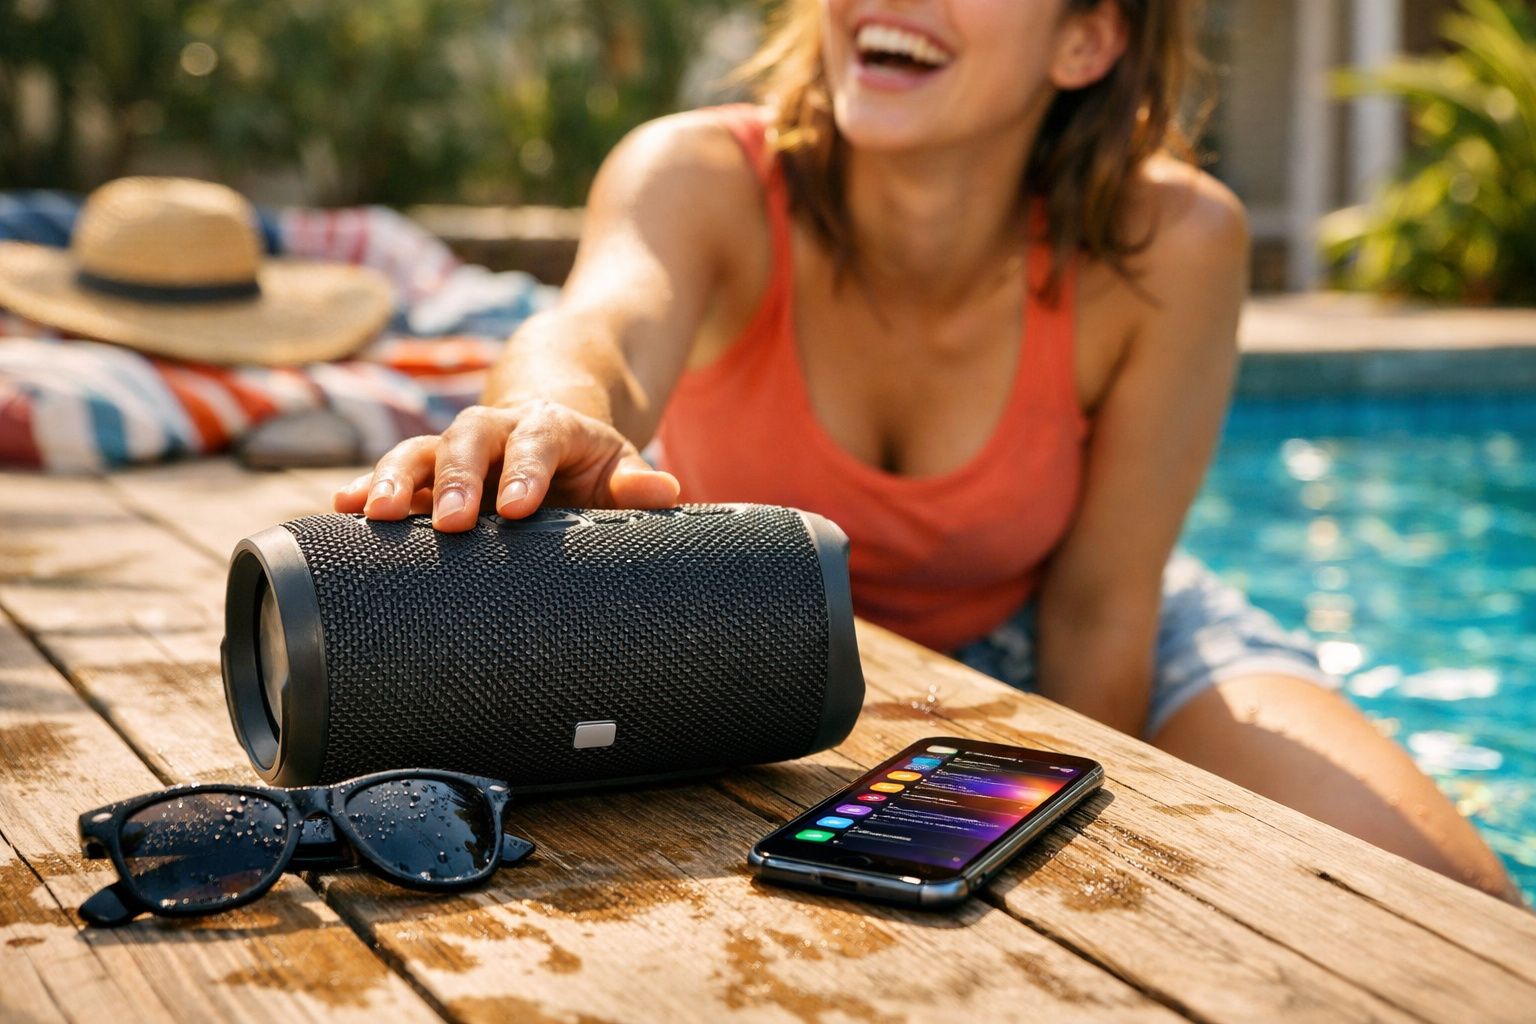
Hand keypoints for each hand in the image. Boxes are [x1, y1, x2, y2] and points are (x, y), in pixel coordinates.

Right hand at [332, 400, 680, 531]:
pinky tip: (343, 508)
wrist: (549, 428)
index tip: (518, 507)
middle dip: (458, 478)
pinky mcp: (427, 468)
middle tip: (454, 521)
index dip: (526, 471)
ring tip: (377, 513)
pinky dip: (367, 486)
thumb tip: (666, 490)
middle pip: (469, 438)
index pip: (537, 441)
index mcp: (548, 426)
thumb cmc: (587, 464)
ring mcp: (456, 447)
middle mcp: (495, 428)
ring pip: (421, 450)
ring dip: (398, 478)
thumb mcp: (616, 467)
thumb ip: (635, 482)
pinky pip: (393, 471)